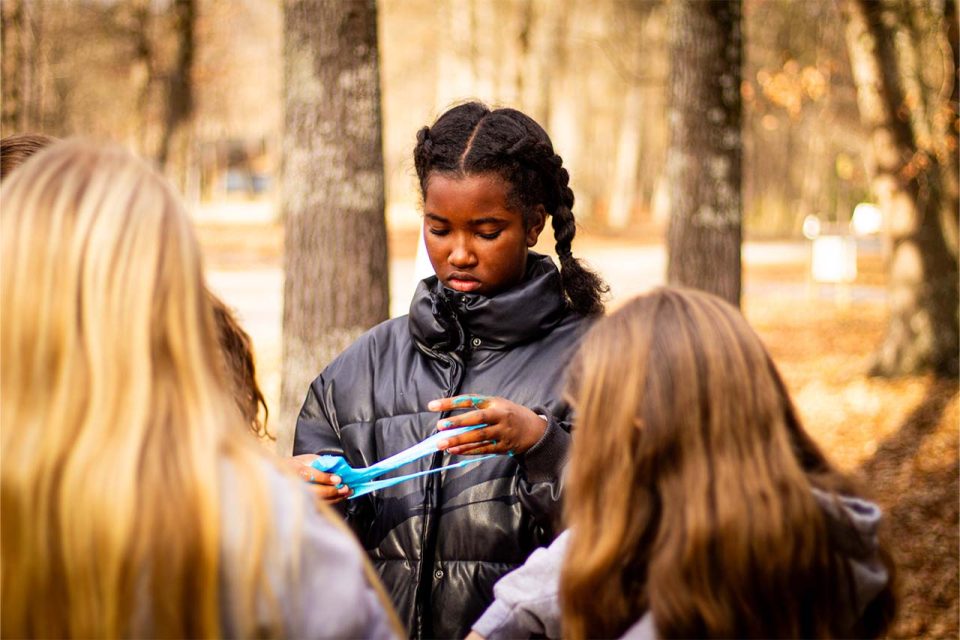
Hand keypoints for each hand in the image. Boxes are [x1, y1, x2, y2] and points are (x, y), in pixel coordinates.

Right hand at [283, 454, 352, 504]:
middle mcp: (297, 484)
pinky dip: (330, 502)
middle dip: (332, 491)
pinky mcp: (303, 503)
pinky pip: (318, 506)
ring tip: (346, 493)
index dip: (326, 478)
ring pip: (318, 501)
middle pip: (315, 491)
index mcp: (297, 470)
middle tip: (345, 488)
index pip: (311, 475)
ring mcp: (299, 496)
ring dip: (334, 498)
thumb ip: (321, 462)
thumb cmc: (296, 465)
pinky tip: (339, 497)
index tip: (338, 479)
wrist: (281, 475)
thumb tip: (338, 466)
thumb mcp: (307, 458)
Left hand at [428, 394, 545, 456]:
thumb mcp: (498, 404)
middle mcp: (500, 416)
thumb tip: (452, 416)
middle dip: (458, 422)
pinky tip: (454, 451)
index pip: (470, 399)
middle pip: (477, 418)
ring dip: (460, 440)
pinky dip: (468, 450)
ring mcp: (502, 432)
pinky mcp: (503, 446)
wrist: (536, 430)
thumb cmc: (510, 415)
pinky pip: (484, 449)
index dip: (450, 402)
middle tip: (440, 426)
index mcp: (495, 402)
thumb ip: (478, 407)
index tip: (432, 406)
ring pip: (479, 436)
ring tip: (442, 444)